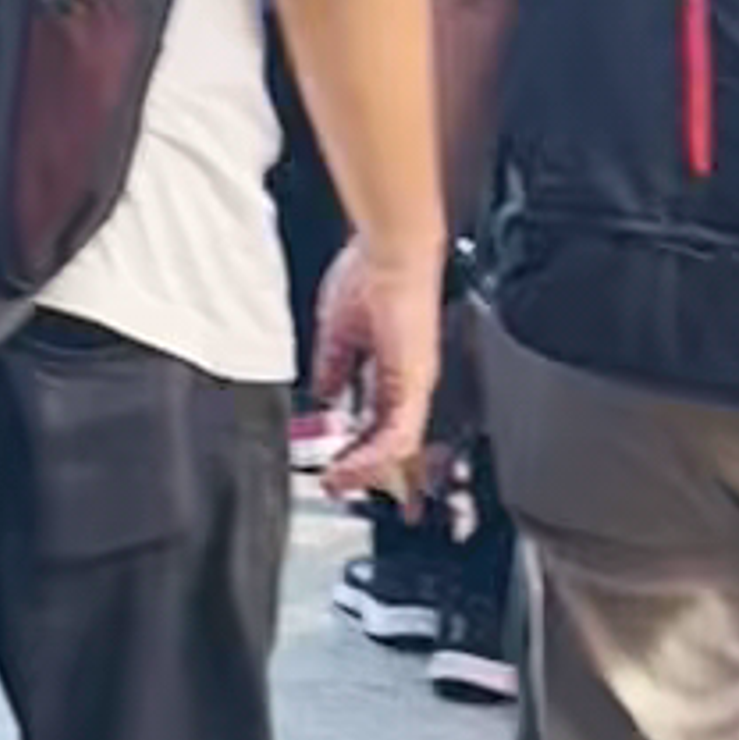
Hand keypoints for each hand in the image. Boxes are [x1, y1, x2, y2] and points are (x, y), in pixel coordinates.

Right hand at [311, 230, 445, 496]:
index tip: (341, 469)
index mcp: (394, 366)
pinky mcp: (414, 381)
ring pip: (399, 445)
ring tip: (341, 481)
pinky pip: (399, 433)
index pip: (381, 421)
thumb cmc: (369, 274)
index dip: (363, 450)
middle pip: (394, 442)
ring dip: (368, 469)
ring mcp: (415, 382)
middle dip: (369, 472)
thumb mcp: (338, 333)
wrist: (388, 252)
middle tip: (344, 488)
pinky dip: (375, 454)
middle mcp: (409, 378)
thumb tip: (323, 394)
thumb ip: (333, 369)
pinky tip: (353, 464)